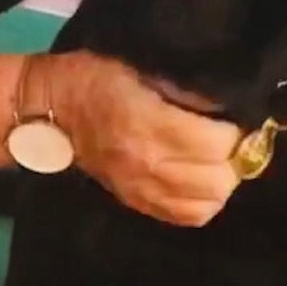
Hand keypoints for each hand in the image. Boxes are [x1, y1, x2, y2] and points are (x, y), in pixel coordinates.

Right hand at [47, 51, 240, 227]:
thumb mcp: (143, 68)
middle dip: (233, 159)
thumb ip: (186, 91)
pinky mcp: (136, 201)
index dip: (234, 131)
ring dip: (220, 182)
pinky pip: (185, 217)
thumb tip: (226, 108)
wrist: (52, 110)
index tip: (233, 119)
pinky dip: (202, 202)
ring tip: (217, 163)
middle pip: (218, 180)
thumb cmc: (96, 78)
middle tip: (229, 141)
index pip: (216, 143)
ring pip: (207, 204)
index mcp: (149, 123)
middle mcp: (148, 163)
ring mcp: (141, 188)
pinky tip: (199, 182)